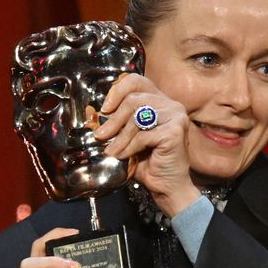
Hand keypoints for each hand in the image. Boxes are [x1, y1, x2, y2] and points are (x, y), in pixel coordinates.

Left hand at [94, 73, 201, 216]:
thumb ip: (112, 124)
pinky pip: (144, 134)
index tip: (104, 109)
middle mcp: (171, 104)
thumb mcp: (125, 139)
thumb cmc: (148, 163)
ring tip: (112, 151)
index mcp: (159, 101)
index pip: (136, 81)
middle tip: (101, 135)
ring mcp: (176, 116)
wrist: (166, 186)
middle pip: (133, 99)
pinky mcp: (176, 130)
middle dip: (113, 120)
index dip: (117, 92)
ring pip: (137, 116)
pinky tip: (124, 156)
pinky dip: (130, 147)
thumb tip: (90, 113)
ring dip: (120, 136)